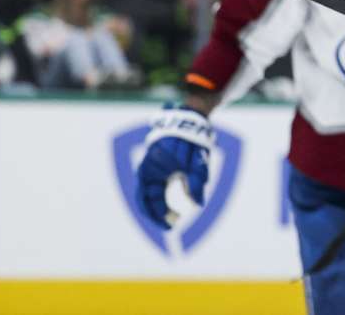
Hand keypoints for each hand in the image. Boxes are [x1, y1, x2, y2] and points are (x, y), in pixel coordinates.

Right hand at [135, 104, 212, 228]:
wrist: (188, 118)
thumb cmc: (191, 140)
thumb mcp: (196, 162)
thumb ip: (195, 183)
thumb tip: (198, 204)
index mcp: (151, 169)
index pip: (147, 199)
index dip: (158, 215)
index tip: (171, 225)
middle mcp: (147, 169)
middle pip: (145, 199)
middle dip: (156, 215)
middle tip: (171, 226)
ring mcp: (151, 168)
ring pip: (149, 195)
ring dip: (158, 208)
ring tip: (174, 219)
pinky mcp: (158, 167)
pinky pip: (155, 187)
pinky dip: (161, 200)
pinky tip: (171, 209)